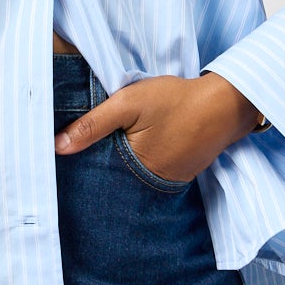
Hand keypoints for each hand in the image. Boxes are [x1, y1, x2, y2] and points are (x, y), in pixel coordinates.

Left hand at [54, 71, 264, 184]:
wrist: (226, 104)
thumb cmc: (176, 100)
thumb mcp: (129, 103)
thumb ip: (93, 124)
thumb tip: (57, 147)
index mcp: (135, 171)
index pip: (97, 175)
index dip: (83, 165)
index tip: (68, 157)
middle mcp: (152, 184)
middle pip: (115, 178)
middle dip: (101, 167)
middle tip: (86, 152)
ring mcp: (169, 180)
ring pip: (134, 175)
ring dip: (123, 164)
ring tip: (113, 147)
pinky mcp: (182, 172)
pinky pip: (153, 171)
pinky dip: (144, 160)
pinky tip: (140, 145)